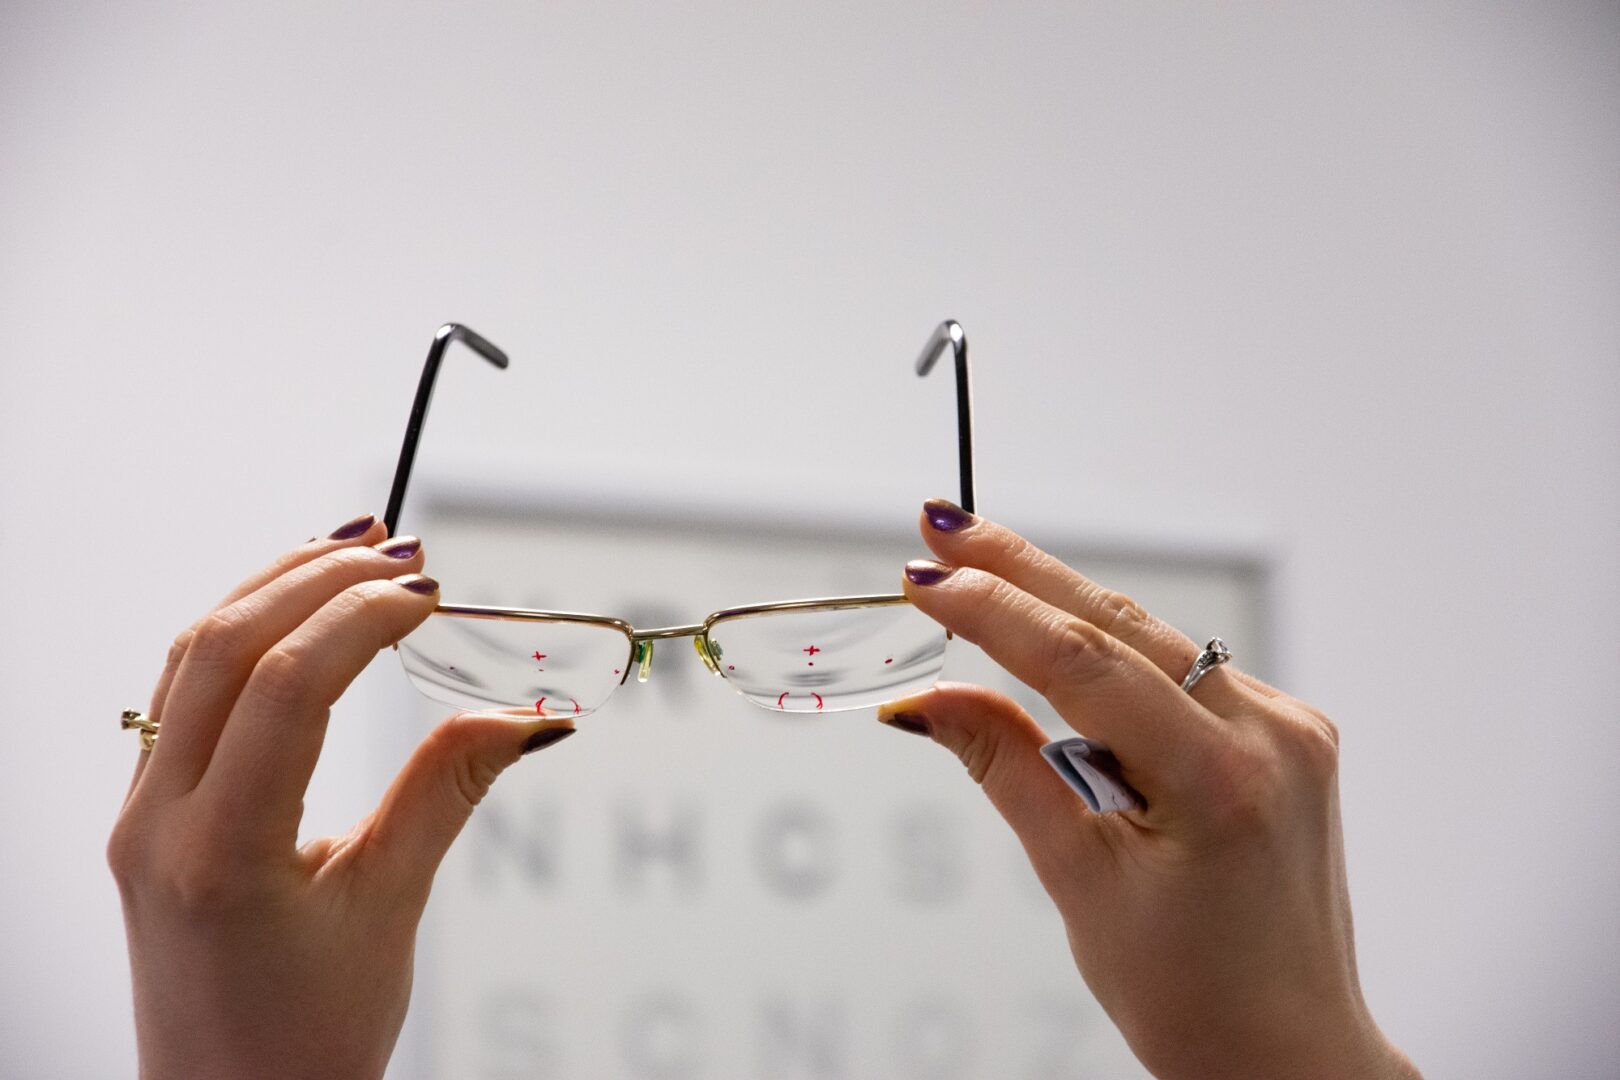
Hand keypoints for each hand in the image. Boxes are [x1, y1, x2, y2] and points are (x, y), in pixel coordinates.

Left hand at [107, 514, 574, 1079]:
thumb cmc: (308, 1038)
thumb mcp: (390, 910)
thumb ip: (447, 793)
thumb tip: (527, 714)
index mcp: (219, 854)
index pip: (282, 687)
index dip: (361, 621)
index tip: (432, 593)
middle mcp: (156, 823)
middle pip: (220, 648)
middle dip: (315, 580)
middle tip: (405, 552)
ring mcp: (138, 815)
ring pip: (186, 659)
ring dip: (269, 589)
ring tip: (351, 550)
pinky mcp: (145, 815)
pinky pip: (179, 694)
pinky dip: (239, 634)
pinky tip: (293, 610)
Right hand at [880, 500, 1419, 1079]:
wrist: (1289, 1050)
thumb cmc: (1194, 994)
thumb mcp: (1078, 881)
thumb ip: (1005, 768)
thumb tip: (931, 699)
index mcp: (1220, 780)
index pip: (1083, 662)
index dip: (993, 611)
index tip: (926, 576)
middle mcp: (1272, 735)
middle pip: (1121, 623)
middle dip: (1021, 571)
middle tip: (942, 529)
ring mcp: (1290, 728)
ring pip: (1151, 638)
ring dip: (1063, 609)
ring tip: (979, 572)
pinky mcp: (1289, 732)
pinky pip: (1183, 669)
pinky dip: (1115, 655)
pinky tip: (1059, 643)